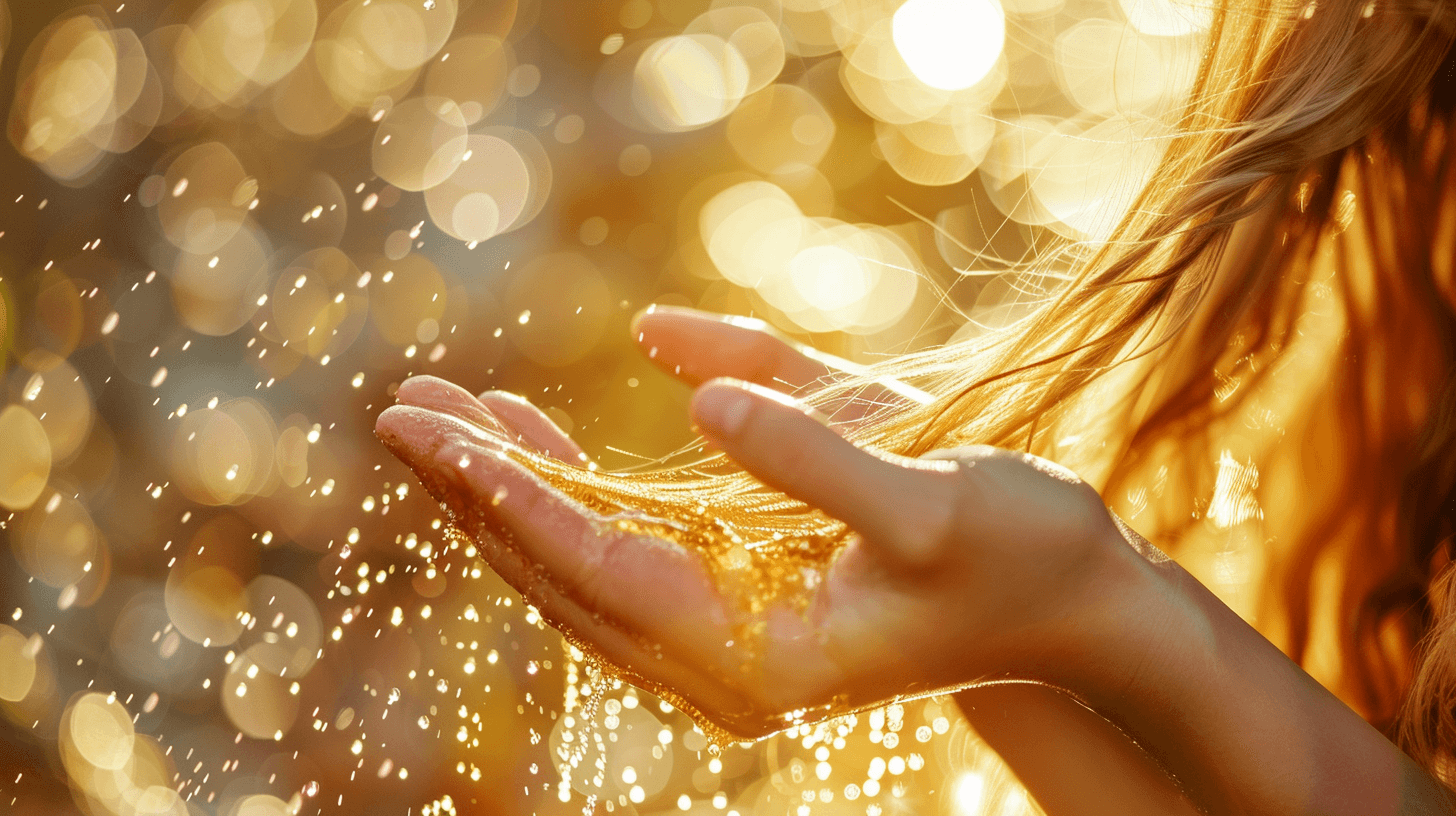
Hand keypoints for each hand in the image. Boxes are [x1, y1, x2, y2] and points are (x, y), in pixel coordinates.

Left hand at [374, 312, 1142, 739]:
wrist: (1077, 605)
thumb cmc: (1023, 556)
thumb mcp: (932, 500)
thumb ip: (808, 453)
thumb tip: (687, 391)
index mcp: (763, 659)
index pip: (606, 576)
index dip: (521, 503)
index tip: (440, 440)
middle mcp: (725, 664)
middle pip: (570, 577)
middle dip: (484, 493)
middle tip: (401, 412)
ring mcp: (725, 637)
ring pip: (582, 567)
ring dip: (511, 490)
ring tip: (441, 417)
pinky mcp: (736, 599)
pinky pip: (622, 550)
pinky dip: (566, 496)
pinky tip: (523, 444)